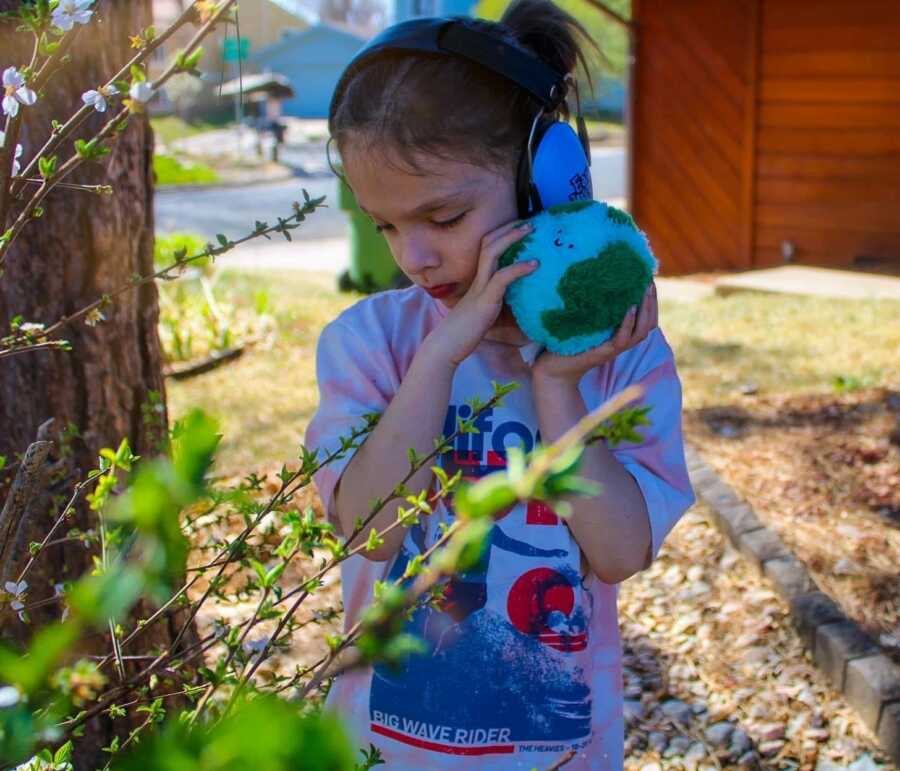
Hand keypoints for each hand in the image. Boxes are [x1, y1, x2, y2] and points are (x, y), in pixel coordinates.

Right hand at [424, 220, 538, 365]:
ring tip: (531, 229)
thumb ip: (500, 308)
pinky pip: (502, 278)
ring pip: (492, 252)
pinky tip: (534, 265)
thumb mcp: (486, 316)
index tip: (521, 229)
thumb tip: (523, 311)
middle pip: (488, 243)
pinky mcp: (485, 301)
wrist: (445, 347)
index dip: (502, 236)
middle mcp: (477, 280)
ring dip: (512, 237)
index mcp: (478, 282)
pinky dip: (519, 268)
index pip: (487, 249)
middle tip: (529, 221)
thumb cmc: (464, 335)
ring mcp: (480, 288)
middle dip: (508, 228)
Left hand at [532, 281, 657, 386]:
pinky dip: (627, 323)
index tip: (648, 281)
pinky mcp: (603, 353)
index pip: (645, 321)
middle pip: (648, 325)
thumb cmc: (564, 346)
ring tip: (645, 292)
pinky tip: (629, 309)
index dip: (651, 303)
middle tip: (650, 282)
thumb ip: (592, 311)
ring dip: (645, 311)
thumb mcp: (583, 325)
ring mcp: (613, 350)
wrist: (553, 371)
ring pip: (640, 332)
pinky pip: (622, 339)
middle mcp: (620, 344)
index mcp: (618, 336)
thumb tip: (593, 283)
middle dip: (652, 303)